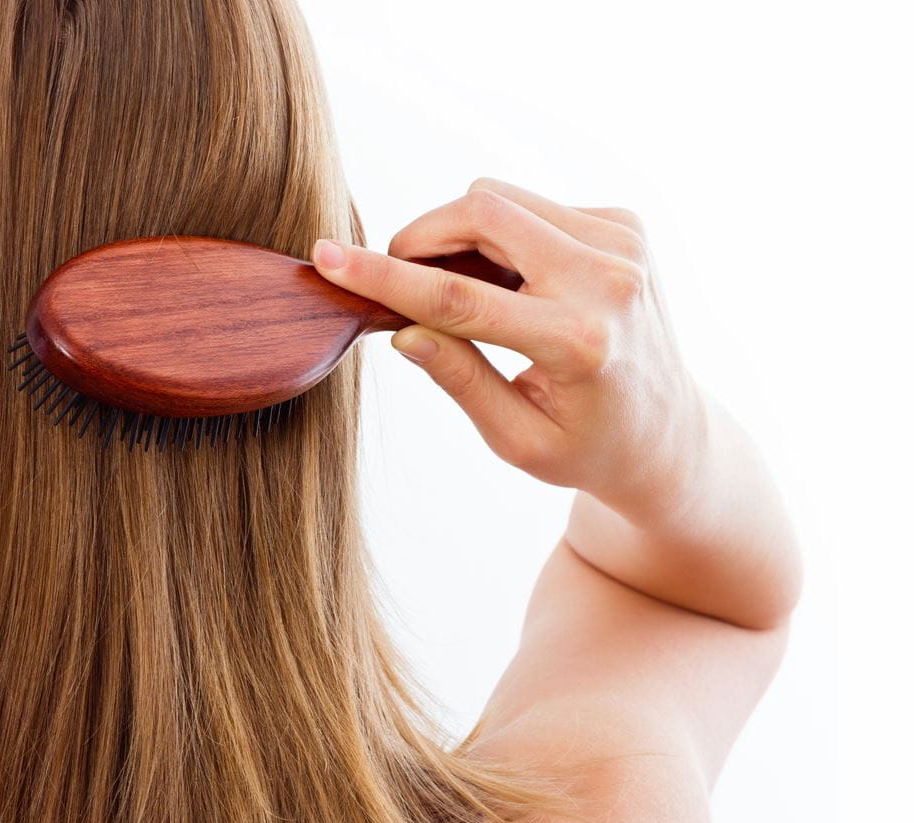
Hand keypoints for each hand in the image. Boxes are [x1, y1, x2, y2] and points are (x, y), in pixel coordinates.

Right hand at [311, 177, 706, 518]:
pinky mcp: (624, 226)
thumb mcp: (515, 439)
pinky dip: (500, 237)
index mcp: (577, 342)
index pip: (458, 295)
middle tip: (395, 277)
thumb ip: (459, 379)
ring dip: (459, 237)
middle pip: (481, 214)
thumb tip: (403, 329)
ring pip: (501, 200)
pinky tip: (511, 284)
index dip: (384, 275)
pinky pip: (530, 206)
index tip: (329, 256)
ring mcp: (622, 244)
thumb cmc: (585, 446)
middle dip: (420, 237)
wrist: (669, 432)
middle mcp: (608, 281)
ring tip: (462, 293)